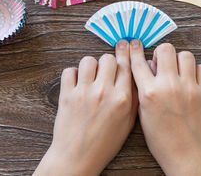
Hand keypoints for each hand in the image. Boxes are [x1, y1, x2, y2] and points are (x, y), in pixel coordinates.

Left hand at [34, 40, 137, 175]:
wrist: (78, 157)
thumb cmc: (105, 143)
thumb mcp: (128, 123)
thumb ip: (132, 98)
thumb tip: (134, 76)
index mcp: (122, 99)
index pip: (126, 65)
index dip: (127, 52)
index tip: (126, 44)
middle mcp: (104, 92)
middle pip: (108, 58)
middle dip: (108, 62)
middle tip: (106, 70)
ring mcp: (83, 92)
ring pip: (88, 60)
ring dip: (91, 66)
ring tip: (91, 77)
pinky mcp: (66, 95)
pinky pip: (69, 71)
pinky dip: (73, 74)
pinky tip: (77, 84)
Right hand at [130, 40, 200, 175]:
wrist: (187, 155)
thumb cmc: (162, 139)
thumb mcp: (143, 114)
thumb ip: (143, 89)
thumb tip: (149, 67)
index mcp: (149, 93)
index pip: (139, 62)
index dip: (135, 50)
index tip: (135, 44)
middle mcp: (169, 86)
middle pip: (166, 49)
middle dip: (162, 52)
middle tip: (162, 61)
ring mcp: (189, 88)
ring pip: (186, 55)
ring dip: (179, 60)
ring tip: (178, 70)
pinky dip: (196, 71)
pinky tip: (190, 80)